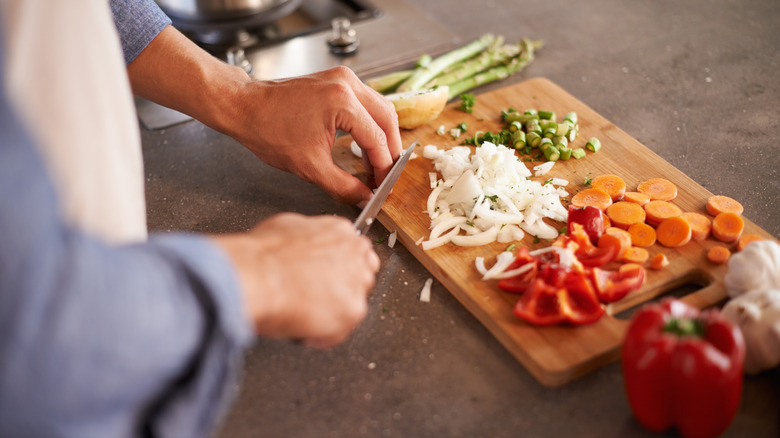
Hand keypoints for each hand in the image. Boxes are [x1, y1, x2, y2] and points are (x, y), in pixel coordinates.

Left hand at [127, 27, 400, 204]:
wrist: (244, 108)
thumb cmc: (268, 131)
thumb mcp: (310, 167)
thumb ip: (343, 186)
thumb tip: (364, 197)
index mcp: (342, 103)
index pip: (377, 139)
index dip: (383, 167)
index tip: (382, 185)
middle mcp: (347, 84)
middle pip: (387, 118)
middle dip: (390, 149)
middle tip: (385, 174)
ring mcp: (342, 78)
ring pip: (379, 108)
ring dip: (381, 136)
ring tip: (376, 162)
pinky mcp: (336, 79)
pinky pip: (365, 102)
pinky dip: (369, 123)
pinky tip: (364, 144)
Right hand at [212, 213, 378, 347]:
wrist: (258, 276)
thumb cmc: (263, 255)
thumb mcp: (286, 226)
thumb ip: (307, 236)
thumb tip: (302, 245)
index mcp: (340, 232)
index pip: (355, 252)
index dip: (339, 269)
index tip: (326, 278)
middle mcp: (355, 254)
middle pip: (362, 277)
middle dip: (341, 290)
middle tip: (315, 299)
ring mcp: (357, 283)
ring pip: (353, 305)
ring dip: (333, 313)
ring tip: (305, 315)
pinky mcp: (353, 310)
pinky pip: (341, 331)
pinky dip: (323, 336)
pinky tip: (303, 330)